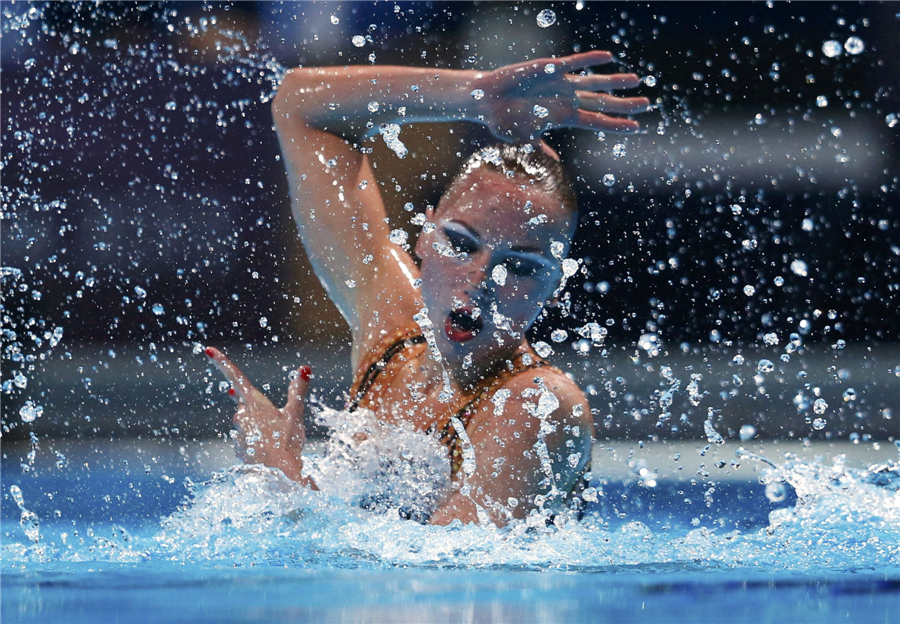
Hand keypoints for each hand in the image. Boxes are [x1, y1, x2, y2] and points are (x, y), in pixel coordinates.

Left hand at [205, 347, 315, 486]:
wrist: (279, 476)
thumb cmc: (288, 442)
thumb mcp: (296, 414)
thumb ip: (298, 391)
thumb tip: (304, 368)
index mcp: (254, 402)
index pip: (236, 376)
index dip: (222, 361)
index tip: (207, 350)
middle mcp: (241, 417)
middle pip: (246, 406)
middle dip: (258, 411)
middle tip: (275, 420)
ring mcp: (238, 435)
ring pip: (248, 426)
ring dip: (259, 430)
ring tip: (278, 441)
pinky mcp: (239, 451)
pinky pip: (248, 443)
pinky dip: (257, 445)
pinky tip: (270, 452)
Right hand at [473, 50, 650, 141]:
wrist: (486, 101)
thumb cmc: (504, 122)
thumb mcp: (524, 140)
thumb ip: (541, 148)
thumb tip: (555, 165)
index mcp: (564, 117)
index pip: (597, 122)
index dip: (617, 124)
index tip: (637, 127)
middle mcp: (567, 99)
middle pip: (603, 103)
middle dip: (625, 103)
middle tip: (648, 103)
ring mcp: (561, 83)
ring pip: (595, 82)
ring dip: (615, 81)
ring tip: (636, 79)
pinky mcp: (551, 69)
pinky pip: (575, 63)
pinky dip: (591, 60)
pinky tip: (608, 57)